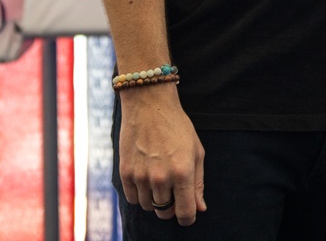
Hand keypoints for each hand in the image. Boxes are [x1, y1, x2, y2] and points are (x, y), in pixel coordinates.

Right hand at [117, 84, 206, 224]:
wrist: (149, 107)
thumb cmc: (178, 128)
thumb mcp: (196, 152)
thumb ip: (198, 183)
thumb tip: (200, 208)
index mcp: (183, 172)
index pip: (184, 212)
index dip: (188, 218)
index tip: (188, 216)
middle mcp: (161, 177)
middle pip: (165, 212)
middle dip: (171, 208)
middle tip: (174, 193)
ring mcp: (141, 176)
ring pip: (148, 206)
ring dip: (155, 199)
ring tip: (160, 178)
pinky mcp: (125, 173)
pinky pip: (133, 199)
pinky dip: (140, 194)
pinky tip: (146, 178)